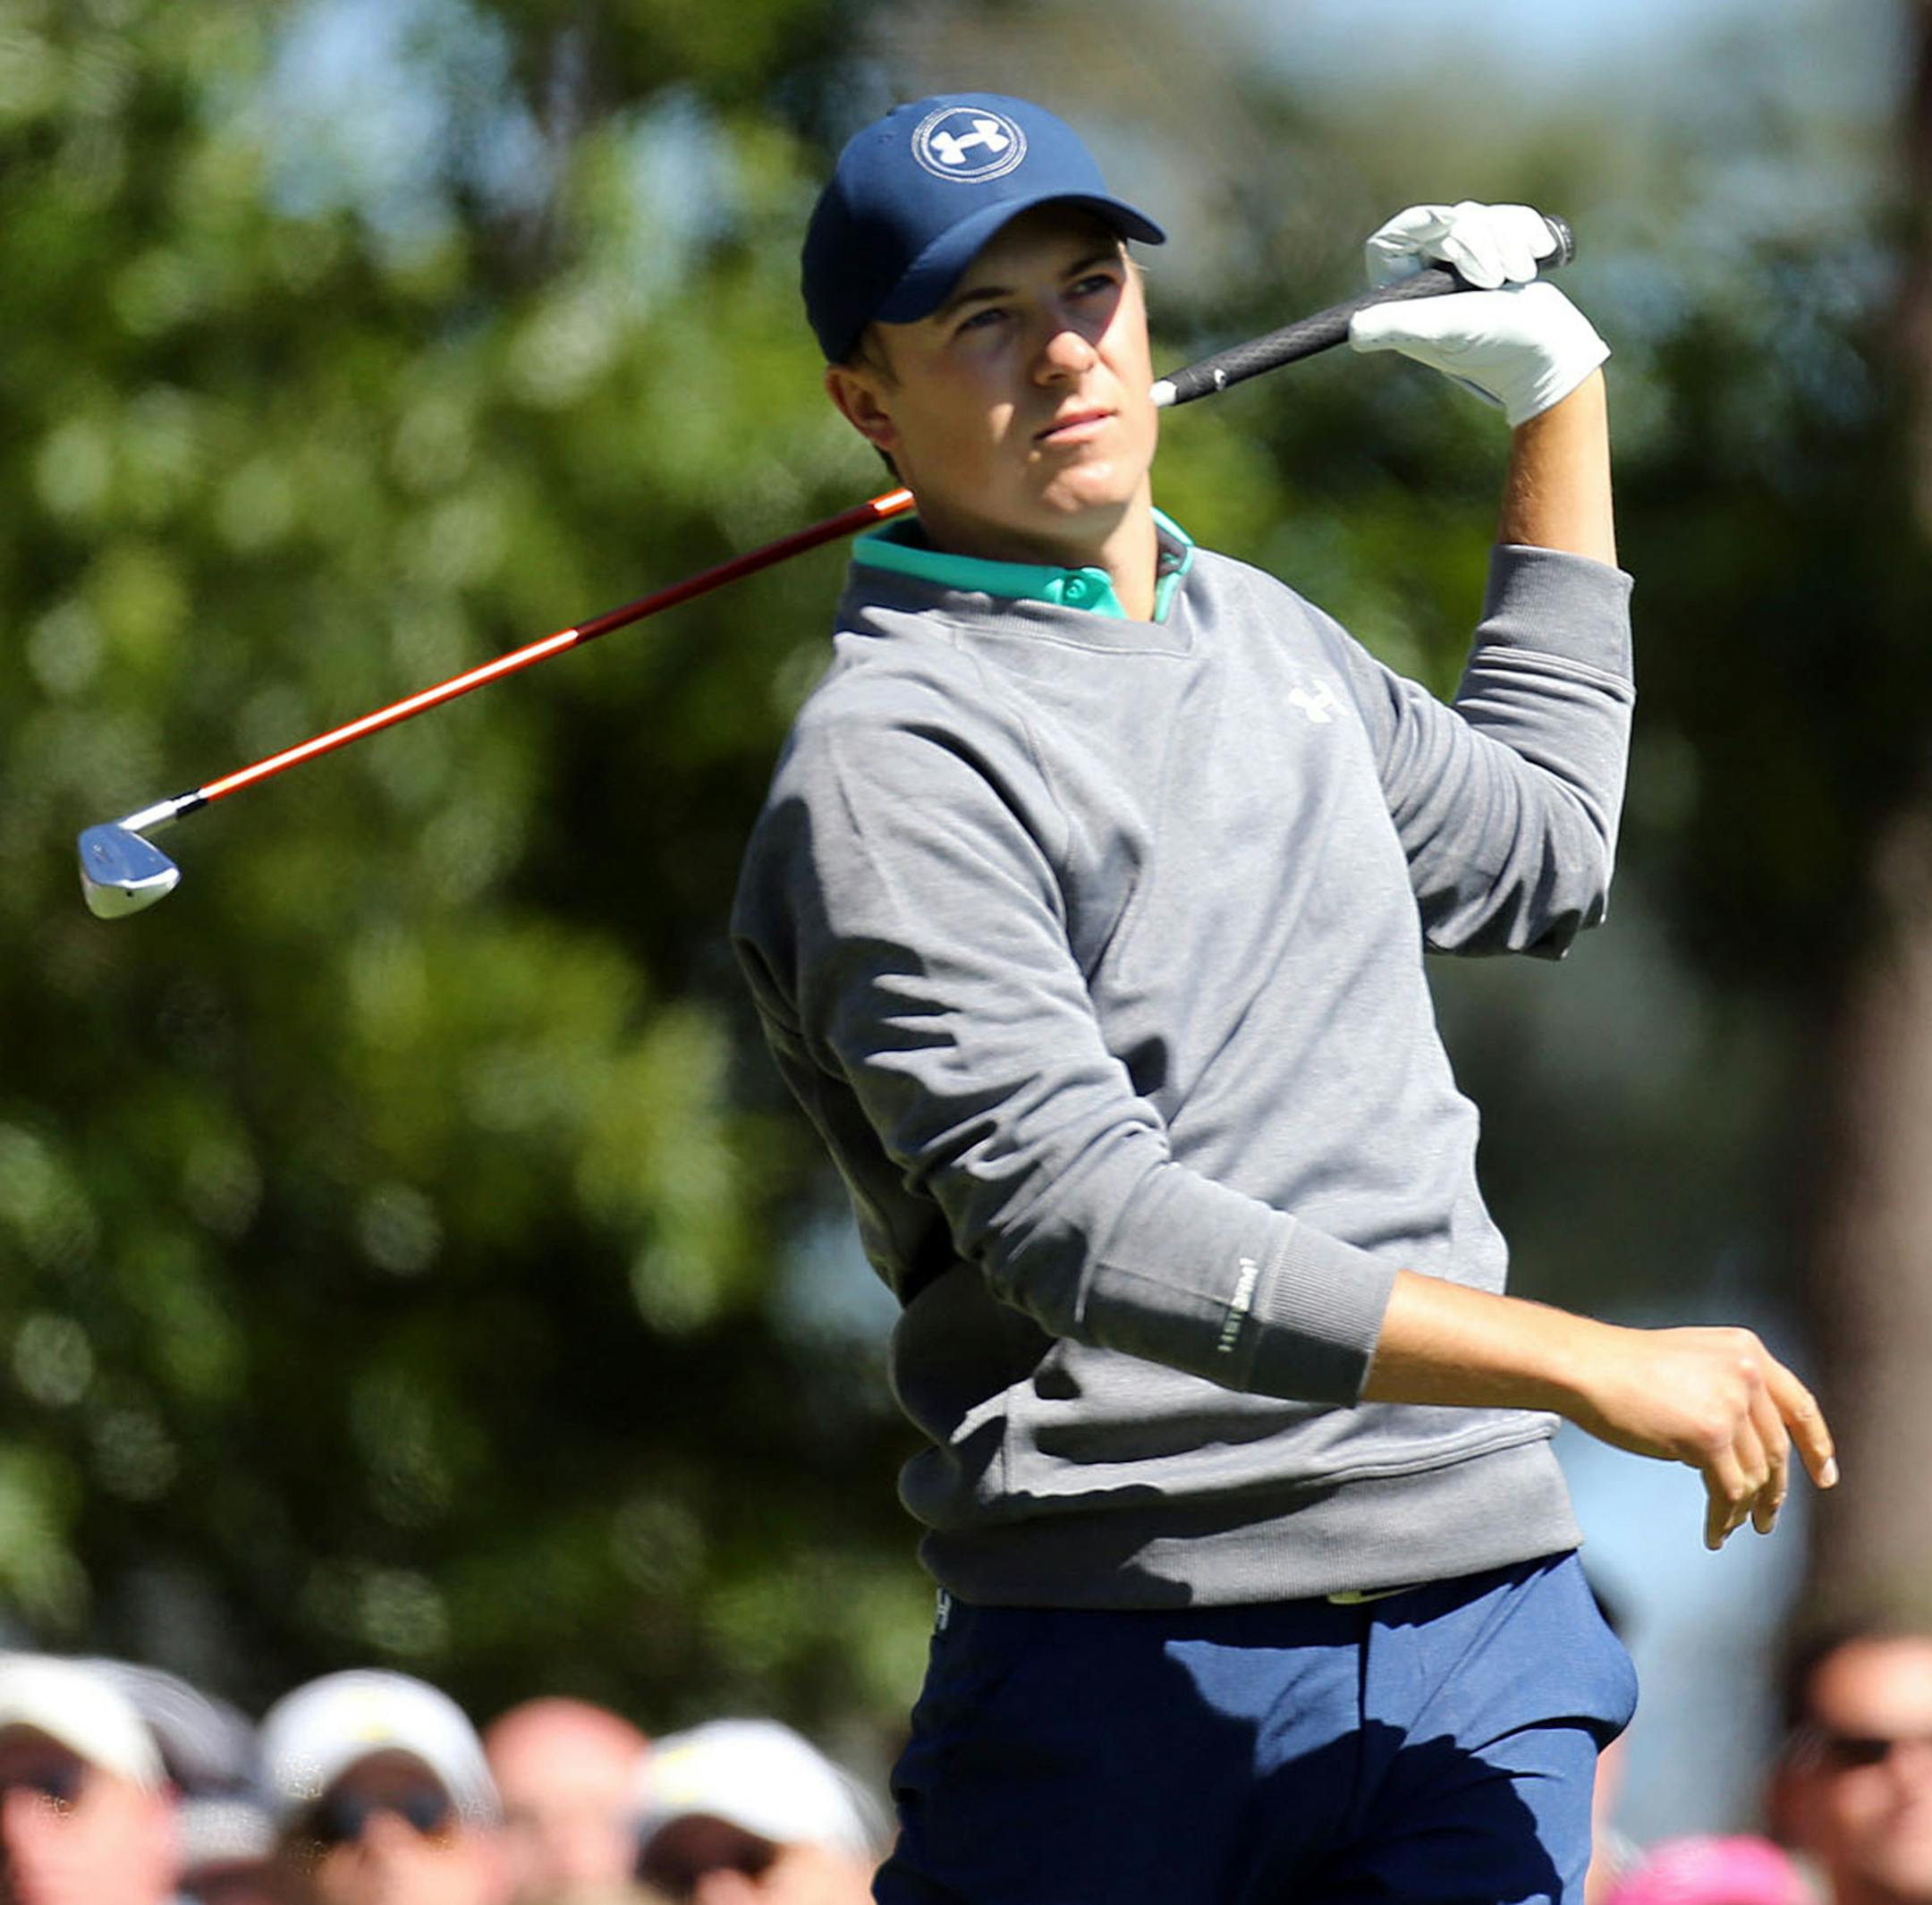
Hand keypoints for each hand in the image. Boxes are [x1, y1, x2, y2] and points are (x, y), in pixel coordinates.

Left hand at [1348, 201, 1608, 425]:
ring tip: (1519, 277)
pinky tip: (1537, 257)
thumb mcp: (1445, 329)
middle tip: (1493, 281)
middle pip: (1439, 224)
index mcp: (1403, 297)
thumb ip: (1400, 324)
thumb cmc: (1497, 345)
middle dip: (1475, 240)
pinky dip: (1524, 231)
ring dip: (1505, 239)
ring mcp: (1462, 265)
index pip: (1390, 241)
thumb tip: (1353, 330)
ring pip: (1475, 216)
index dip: (1415, 223)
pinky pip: (1506, 217)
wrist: (1549, 351)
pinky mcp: (1496, 253)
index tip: (1445, 221)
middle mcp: (1427, 279)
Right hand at [1561, 1322, 1837, 1550]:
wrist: (1586, 1366)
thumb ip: (1730, 1388)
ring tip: (1732, 1526)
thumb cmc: (1624, 1367)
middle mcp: (1747, 1374)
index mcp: (1747, 1350)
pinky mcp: (1709, 1436)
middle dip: (1775, 1491)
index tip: (1825, 1476)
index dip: (1817, 1445)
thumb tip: (1754, 1446)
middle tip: (1768, 1519)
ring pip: (1755, 1476)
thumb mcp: (1694, 1361)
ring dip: (1744, 1509)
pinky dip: (1725, 1519)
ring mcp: (1730, 1404)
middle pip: (1776, 1449)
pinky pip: (1729, 1493)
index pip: (1799, 1404)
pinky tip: (1715, 1532)